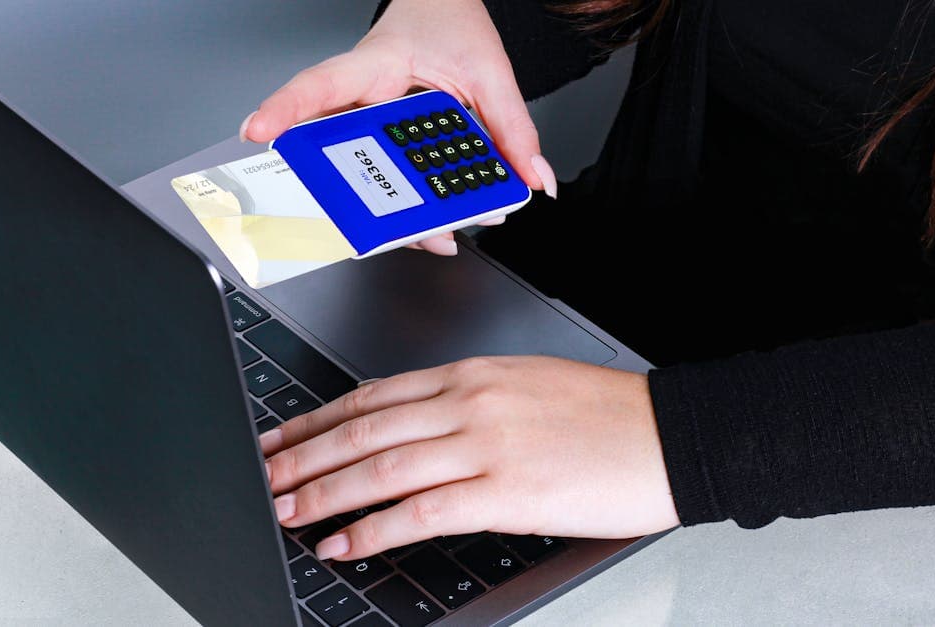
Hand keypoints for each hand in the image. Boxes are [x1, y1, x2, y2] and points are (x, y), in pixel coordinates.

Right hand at [239, 0, 557, 255]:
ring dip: (397, 213)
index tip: (258, 131)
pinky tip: (440, 224)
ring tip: (435, 234)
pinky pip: (391, 180)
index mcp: (372, 66)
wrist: (447, 8)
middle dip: (358, 200)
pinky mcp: (388, 143)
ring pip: (366, 178)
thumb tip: (532, 175)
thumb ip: (513, 125)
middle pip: (340, 156)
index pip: (319, 85)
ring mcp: (370, 125)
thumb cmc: (448, 24)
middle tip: (374, 231)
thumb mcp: (489, 70)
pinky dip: (416, 206)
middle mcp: (361, 100)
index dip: (285, 109)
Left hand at [259, 356, 679, 560]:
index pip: (373, 396)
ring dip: (323, 493)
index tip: (283, 438)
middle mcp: (469, 402)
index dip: (318, 420)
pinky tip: (344, 543)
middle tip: (265, 478)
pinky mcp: (506, 491)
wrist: (669, 433)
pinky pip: (420, 511)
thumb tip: (414, 430)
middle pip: (363, 430)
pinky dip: (372, 529)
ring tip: (287, 512)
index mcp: (472, 374)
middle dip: (303, 458)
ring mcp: (485, 444)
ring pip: (379, 468)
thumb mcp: (527, 387)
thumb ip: (468, 402)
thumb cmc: (606, 414)